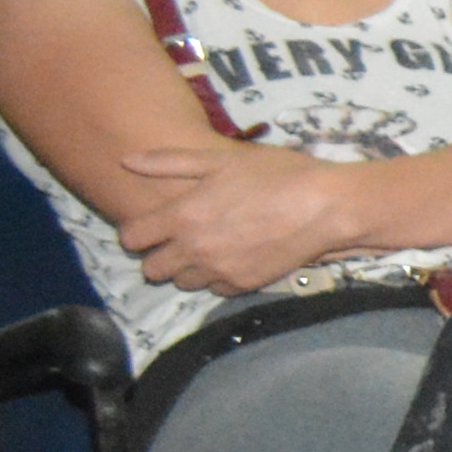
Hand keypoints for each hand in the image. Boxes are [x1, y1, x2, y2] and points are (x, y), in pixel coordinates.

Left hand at [93, 139, 367, 297]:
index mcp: (181, 215)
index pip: (131, 238)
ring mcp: (220, 270)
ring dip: (187, 270)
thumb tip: (126, 160)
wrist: (325, 207)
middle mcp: (194, 248)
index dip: (137, 232)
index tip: (152, 226)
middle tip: (179, 242)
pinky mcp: (245, 284)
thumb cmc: (274, 175)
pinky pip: (215, 291)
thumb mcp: (220, 161)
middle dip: (159, 256)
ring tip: (208, 252)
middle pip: (152, 269)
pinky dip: (218, 279)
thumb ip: (169, 162)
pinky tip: (233, 260)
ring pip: (182, 283)